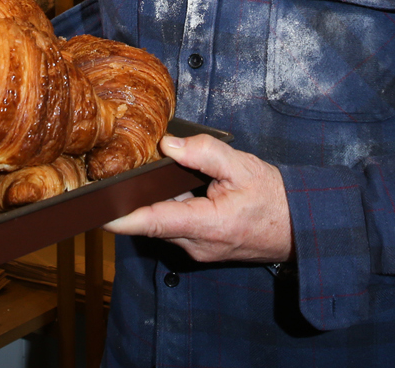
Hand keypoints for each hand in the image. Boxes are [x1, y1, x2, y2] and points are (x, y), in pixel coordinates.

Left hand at [103, 133, 293, 263]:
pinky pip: (176, 226)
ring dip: (158, 201)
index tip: (95, 211)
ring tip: (155, 172)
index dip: (120, 217)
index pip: (152, 222)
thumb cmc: (274, 199)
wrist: (299, 228)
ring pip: (163, 223)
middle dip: (135, 198)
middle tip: (119, 171)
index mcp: (207, 225)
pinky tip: (182, 188)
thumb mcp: (242, 166)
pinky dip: (173, 207)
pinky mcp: (201, 248)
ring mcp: (198, 250)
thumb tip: (168, 145)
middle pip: (152, 221)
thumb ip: (204, 153)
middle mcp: (197, 245)